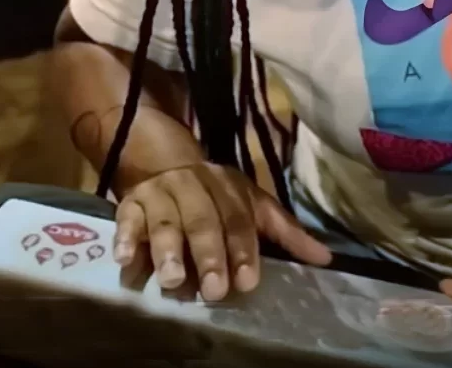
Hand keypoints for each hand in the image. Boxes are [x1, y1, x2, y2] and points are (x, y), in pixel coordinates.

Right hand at [112, 162, 330, 301]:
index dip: (243, 249)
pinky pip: (125, 219)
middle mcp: (193, 187)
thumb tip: (326, 259)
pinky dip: (125, 239)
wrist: (162, 160)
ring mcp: (159, 194)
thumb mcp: (251, 205)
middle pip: (202, 220)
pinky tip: (126, 260)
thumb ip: (285, 233)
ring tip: (173, 280)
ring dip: (168, 251)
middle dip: (209, 255)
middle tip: (215, 290)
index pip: (238, 218)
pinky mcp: (130, 203)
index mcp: (227, 187)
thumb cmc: (215, 196)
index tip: (248, 281)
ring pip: (164, 221)